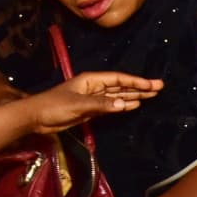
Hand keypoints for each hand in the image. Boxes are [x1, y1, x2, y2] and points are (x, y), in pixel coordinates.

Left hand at [24, 71, 161, 134]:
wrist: (36, 117)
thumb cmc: (54, 106)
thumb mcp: (79, 104)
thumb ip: (102, 104)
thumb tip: (125, 104)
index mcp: (91, 80)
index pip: (118, 79)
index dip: (135, 81)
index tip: (151, 84)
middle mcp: (94, 87)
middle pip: (121, 86)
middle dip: (139, 86)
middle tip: (159, 87)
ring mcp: (93, 98)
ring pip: (117, 95)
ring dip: (133, 95)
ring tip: (151, 95)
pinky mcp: (90, 110)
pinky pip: (111, 106)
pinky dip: (122, 105)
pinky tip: (133, 105)